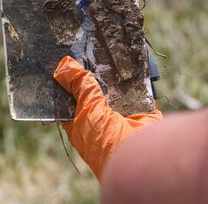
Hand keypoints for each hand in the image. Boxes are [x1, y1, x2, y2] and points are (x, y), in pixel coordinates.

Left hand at [53, 56, 162, 180]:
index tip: (69, 57)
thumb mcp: (86, 109)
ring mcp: (122, 113)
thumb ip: (79, 86)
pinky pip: (138, 89)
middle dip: (95, 72)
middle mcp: (101, 117)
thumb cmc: (103, 141)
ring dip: (116, 74)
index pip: (71, 97)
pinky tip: (131, 60)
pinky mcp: (142, 110)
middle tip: (92, 48)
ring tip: (111, 50)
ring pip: (118, 88)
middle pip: (96, 89)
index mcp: (80, 122)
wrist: (137, 158)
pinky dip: (137, 77)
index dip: (70, 79)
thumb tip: (65, 64)